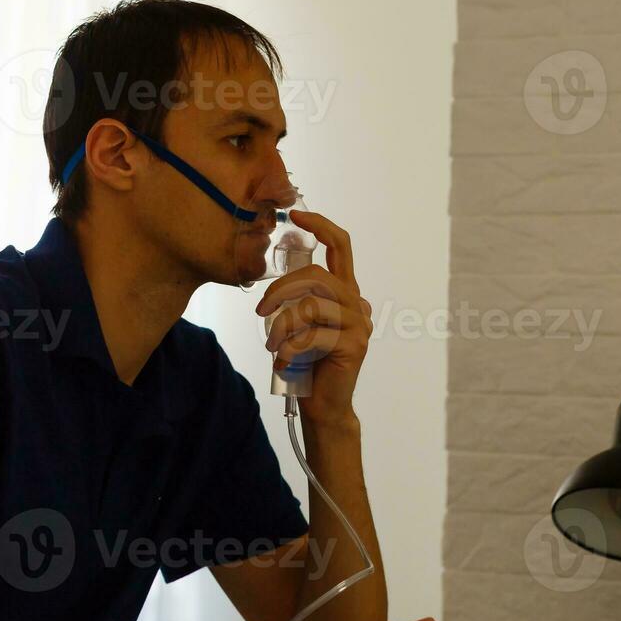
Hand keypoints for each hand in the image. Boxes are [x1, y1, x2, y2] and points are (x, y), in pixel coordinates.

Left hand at [254, 210, 370, 431]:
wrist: (322, 405)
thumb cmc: (305, 363)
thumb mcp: (297, 324)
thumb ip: (295, 300)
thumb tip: (273, 284)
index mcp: (344, 293)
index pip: (341, 247)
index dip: (321, 226)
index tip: (296, 215)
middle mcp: (357, 303)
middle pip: (316, 275)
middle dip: (280, 290)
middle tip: (260, 311)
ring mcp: (359, 324)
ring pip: (311, 305)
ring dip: (282, 327)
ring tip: (273, 347)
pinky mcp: (354, 344)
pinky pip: (312, 334)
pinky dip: (290, 348)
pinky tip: (285, 362)